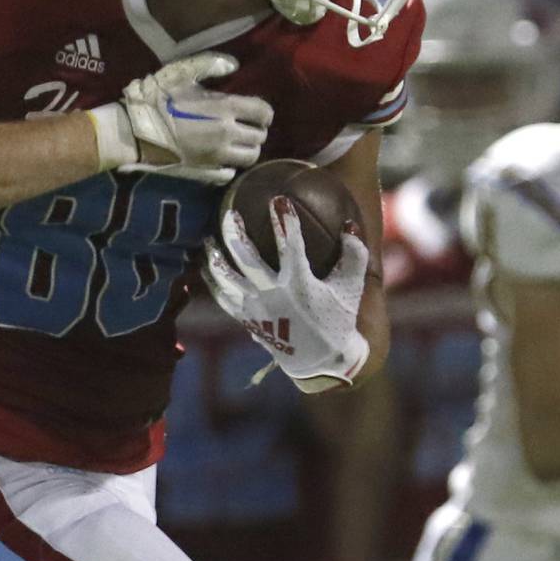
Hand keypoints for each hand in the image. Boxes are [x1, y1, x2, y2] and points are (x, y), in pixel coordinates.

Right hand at [111, 52, 271, 183]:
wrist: (134, 131)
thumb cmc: (157, 99)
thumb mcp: (181, 73)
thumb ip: (210, 65)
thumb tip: (234, 65)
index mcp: (225, 108)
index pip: (263, 113)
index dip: (264, 112)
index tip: (256, 112)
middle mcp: (227, 134)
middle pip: (259, 137)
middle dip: (256, 130)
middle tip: (245, 127)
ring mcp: (217, 156)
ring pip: (249, 157)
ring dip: (247, 149)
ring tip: (236, 143)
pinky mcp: (205, 172)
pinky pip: (229, 173)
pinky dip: (230, 166)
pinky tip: (221, 159)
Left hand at [203, 199, 369, 391]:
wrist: (321, 361)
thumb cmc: (338, 319)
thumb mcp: (352, 288)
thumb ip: (354, 255)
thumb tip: (349, 223)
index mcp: (300, 285)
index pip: (292, 245)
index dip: (285, 221)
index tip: (278, 199)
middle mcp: (274, 295)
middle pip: (247, 259)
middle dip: (235, 233)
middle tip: (229, 213)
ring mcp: (257, 309)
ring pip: (227, 279)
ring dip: (214, 257)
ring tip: (206, 239)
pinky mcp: (247, 319)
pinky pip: (223, 298)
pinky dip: (211, 281)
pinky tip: (205, 266)